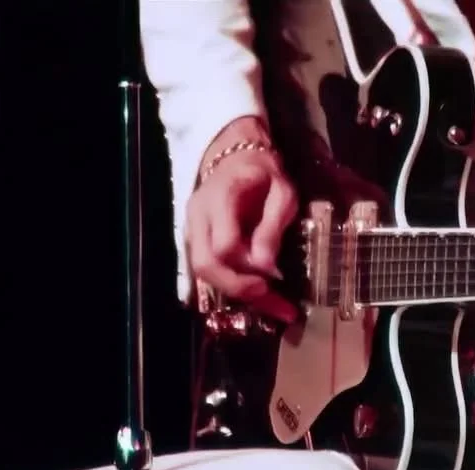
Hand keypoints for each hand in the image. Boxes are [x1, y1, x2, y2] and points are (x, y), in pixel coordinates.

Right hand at [186, 117, 298, 322]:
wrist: (237, 158)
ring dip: (238, 294)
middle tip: (274, 301)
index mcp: (219, 199)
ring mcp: (192, 230)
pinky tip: (258, 296)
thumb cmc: (265, 174)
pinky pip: (207, 271)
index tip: (274, 277)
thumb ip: (273, 225)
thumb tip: (265, 267)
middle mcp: (198, 217)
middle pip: (205, 265)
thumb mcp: (282, 191)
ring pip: (203, 273)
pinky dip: (232, 286)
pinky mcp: (196, 242)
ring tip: (274, 305)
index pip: (223, 245)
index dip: (247, 267)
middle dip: (239, 288)